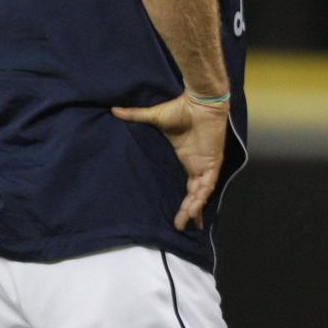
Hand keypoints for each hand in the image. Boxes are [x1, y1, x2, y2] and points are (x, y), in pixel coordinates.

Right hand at [112, 93, 228, 230]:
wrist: (199, 101)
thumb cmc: (181, 108)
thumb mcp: (155, 117)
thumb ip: (136, 116)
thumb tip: (114, 110)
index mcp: (188, 159)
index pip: (189, 187)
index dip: (185, 201)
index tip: (177, 216)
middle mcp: (198, 165)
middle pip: (195, 195)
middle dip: (189, 211)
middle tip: (180, 226)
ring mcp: (206, 165)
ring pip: (202, 194)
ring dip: (194, 208)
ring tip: (186, 223)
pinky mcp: (213, 163)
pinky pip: (208, 186)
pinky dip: (201, 197)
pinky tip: (194, 210)